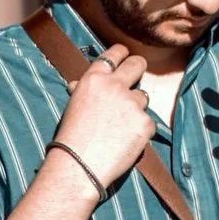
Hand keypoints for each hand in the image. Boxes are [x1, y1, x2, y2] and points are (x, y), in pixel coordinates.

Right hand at [50, 47, 153, 197]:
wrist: (78, 165)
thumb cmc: (70, 138)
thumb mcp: (73, 106)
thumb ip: (82, 91)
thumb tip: (76, 84)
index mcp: (94, 79)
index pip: (114, 54)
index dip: (122, 54)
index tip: (126, 55)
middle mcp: (115, 85)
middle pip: (137, 64)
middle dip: (138, 67)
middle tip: (138, 73)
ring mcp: (132, 104)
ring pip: (143, 98)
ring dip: (135, 108)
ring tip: (120, 126)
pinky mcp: (145, 123)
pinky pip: (148, 122)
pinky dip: (140, 131)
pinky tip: (126, 141)